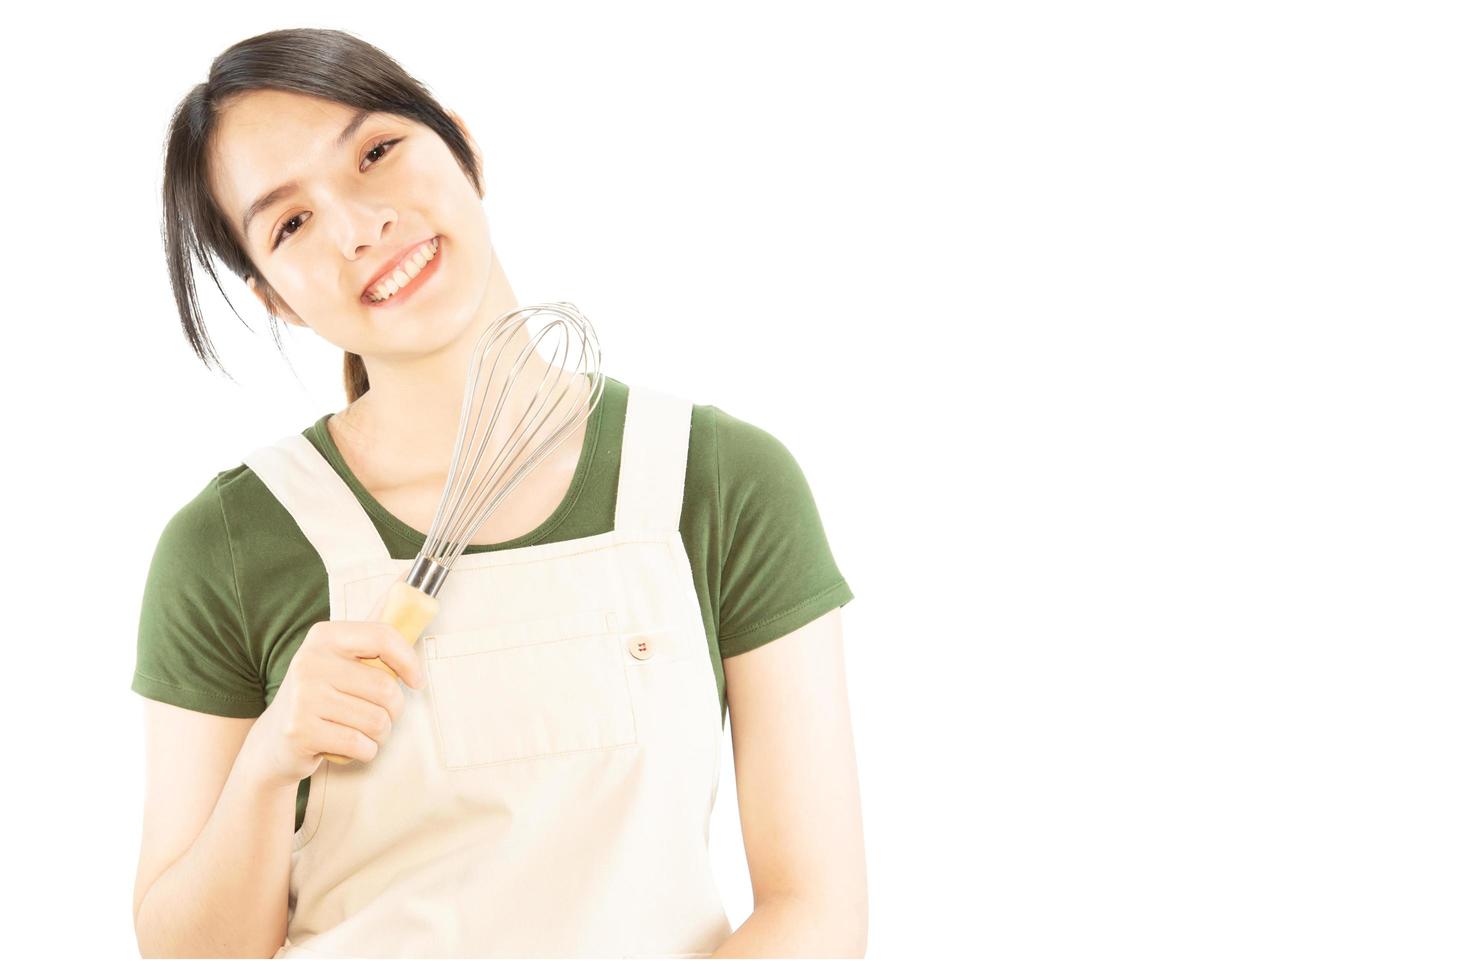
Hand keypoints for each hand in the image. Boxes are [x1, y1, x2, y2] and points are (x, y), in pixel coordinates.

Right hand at [240, 572, 426, 787]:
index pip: (383, 637)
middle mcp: (310, 661)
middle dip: (394, 710)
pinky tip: (348, 745)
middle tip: (382, 714)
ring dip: (380, 733)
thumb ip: (373, 631)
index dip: (409, 661)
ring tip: (361, 730)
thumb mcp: (340, 658)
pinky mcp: (301, 731)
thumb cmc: (322, 695)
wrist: (274, 741)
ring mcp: (303, 697)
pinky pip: (361, 745)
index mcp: (324, 636)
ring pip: (377, 721)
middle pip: (386, 689)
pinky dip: (365, 751)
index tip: (417, 681)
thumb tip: (410, 574)